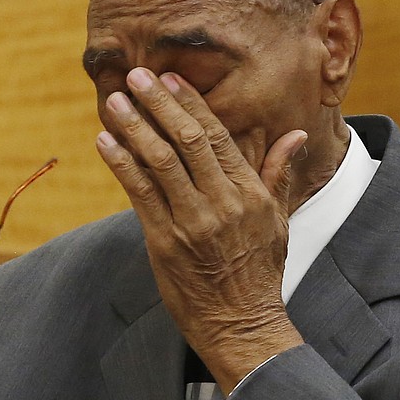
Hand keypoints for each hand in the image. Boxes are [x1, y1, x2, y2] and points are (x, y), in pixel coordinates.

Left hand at [95, 68, 305, 392]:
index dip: (190, 103)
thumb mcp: (279, 220)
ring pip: (159, 162)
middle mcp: (221, 202)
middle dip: (159, 104)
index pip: (216, 136)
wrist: (242, 323)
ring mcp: (191, 222)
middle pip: (185, 141)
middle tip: (137, 75)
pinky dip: (121, 164)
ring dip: (133, 127)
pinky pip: (139, 193)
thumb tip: (294, 135)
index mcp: (249, 193)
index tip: (170, 78)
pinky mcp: (164, 241)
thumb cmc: (260, 270)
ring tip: (114, 101)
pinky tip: (105, 142)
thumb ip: (278, 173)